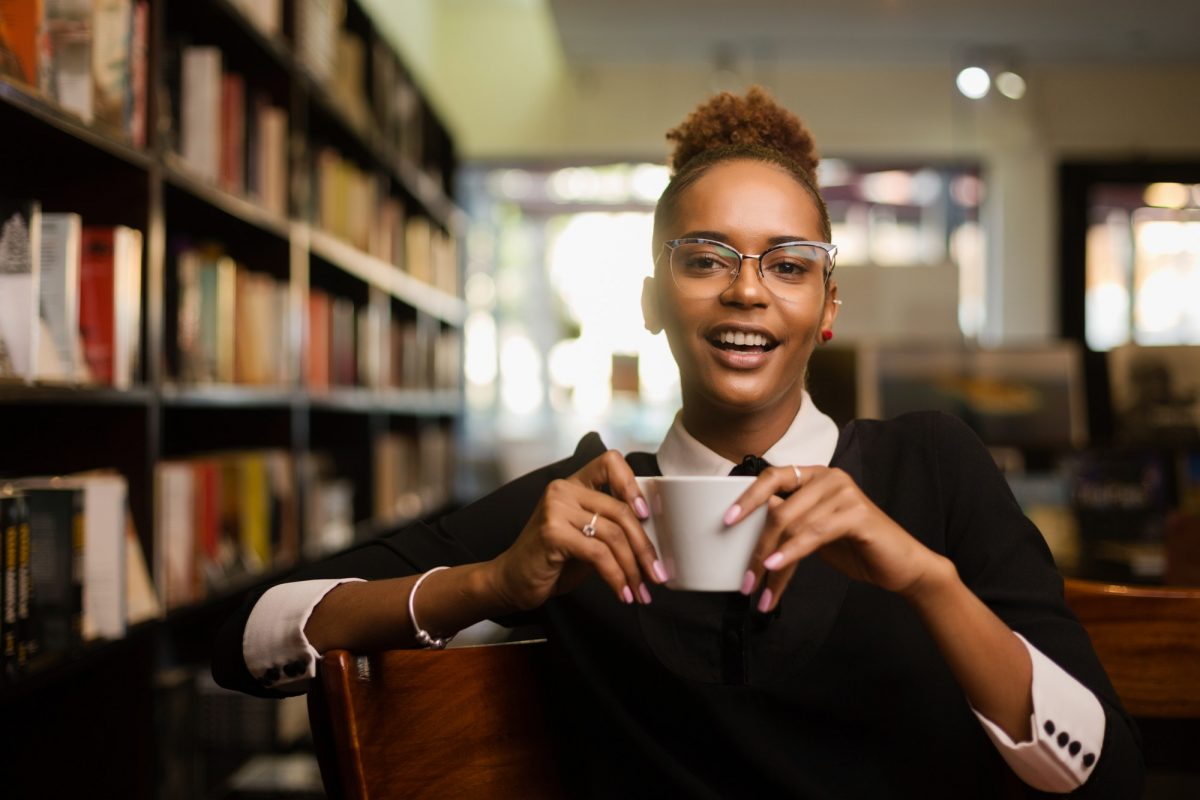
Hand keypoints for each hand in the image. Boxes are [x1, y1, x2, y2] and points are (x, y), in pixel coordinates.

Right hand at [489, 450, 666, 610]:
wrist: (511, 581)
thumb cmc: (551, 560)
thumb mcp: (584, 537)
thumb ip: (610, 527)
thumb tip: (651, 539)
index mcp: (573, 484)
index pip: (610, 462)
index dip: (633, 485)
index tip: (647, 514)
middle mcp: (563, 490)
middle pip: (621, 510)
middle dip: (644, 547)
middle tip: (656, 574)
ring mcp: (556, 509)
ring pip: (613, 535)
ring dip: (632, 568)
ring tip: (640, 590)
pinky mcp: (552, 533)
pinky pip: (598, 554)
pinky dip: (616, 577)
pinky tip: (622, 592)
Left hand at [728, 466, 948, 611]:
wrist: (902, 566)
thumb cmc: (856, 548)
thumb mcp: (813, 532)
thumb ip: (788, 522)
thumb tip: (747, 526)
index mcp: (815, 476)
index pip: (772, 477)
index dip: (747, 497)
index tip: (725, 521)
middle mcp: (829, 477)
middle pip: (779, 510)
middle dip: (757, 548)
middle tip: (745, 579)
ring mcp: (844, 493)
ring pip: (793, 527)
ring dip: (771, 562)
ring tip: (759, 589)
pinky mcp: (857, 514)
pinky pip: (813, 534)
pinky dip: (791, 553)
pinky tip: (776, 568)